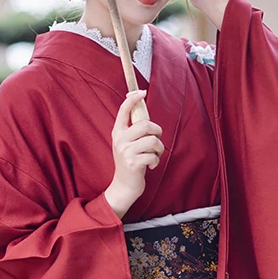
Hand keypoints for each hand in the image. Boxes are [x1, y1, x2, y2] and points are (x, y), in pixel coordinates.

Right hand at [104, 90, 164, 218]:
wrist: (124, 186)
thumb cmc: (131, 162)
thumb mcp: (129, 143)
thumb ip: (135, 129)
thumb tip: (141, 107)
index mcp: (118, 132)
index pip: (124, 110)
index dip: (133, 99)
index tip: (142, 91)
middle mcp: (119, 140)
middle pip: (145, 125)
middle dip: (157, 132)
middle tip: (157, 140)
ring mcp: (125, 152)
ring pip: (152, 141)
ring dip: (159, 149)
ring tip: (154, 156)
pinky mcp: (132, 163)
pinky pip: (153, 156)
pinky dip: (156, 161)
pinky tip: (151, 166)